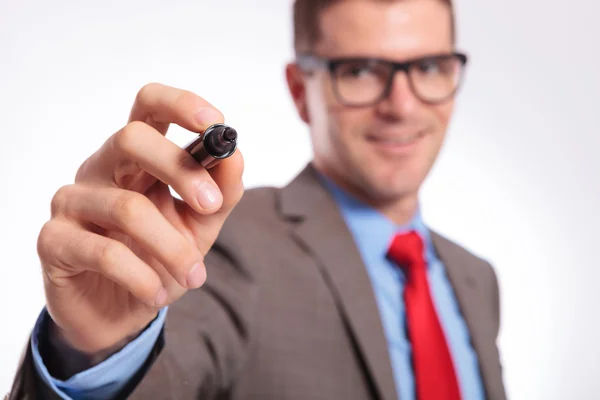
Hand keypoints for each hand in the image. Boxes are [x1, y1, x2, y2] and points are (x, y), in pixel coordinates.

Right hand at [37, 83, 243, 358]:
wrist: (121, 312)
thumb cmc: (160, 258)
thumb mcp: (201, 225)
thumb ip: (221, 193)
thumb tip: (234, 156)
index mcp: (137, 158)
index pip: (148, 106)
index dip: (180, 104)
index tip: (216, 121)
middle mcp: (101, 168)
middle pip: (131, 138)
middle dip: (181, 170)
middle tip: (212, 206)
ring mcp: (72, 200)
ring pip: (127, 207)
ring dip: (172, 247)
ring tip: (193, 276)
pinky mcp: (54, 239)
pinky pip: (104, 252)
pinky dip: (142, 277)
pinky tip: (156, 294)